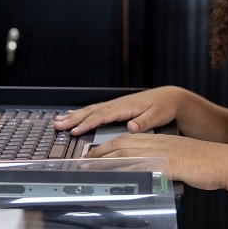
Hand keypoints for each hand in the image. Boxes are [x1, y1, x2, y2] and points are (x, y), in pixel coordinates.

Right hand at [53, 86, 183, 135]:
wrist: (170, 97)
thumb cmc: (164, 107)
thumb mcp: (157, 116)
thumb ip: (144, 122)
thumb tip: (132, 127)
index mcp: (125, 107)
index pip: (102, 116)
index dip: (87, 124)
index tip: (75, 131)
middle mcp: (117, 104)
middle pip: (91, 112)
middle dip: (73, 119)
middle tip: (57, 126)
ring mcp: (115, 105)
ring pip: (90, 110)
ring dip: (74, 116)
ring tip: (58, 121)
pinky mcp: (116, 107)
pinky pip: (95, 110)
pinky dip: (82, 113)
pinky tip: (73, 115)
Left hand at [84, 133, 227, 190]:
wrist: (223, 162)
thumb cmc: (204, 164)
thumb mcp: (178, 161)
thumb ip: (161, 165)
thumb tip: (147, 174)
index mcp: (159, 141)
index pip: (127, 140)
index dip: (107, 146)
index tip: (92, 154)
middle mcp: (157, 143)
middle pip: (122, 143)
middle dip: (99, 151)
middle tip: (82, 159)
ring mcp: (162, 152)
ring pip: (127, 152)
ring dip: (105, 159)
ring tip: (88, 166)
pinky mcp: (168, 164)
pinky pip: (142, 165)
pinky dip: (125, 169)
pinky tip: (115, 175)